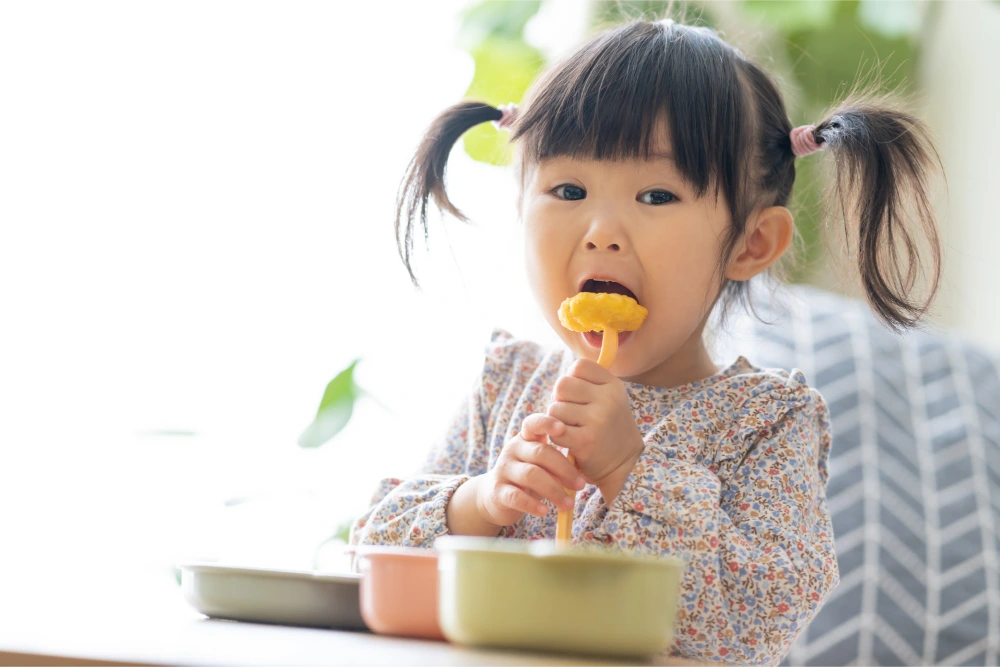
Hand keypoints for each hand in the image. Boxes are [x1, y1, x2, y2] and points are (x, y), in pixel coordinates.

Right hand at [475, 414, 586, 527]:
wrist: (497, 496)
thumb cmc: (528, 476)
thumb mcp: (541, 463)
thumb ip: (556, 460)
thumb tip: (582, 468)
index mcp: (525, 438)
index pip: (533, 423)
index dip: (547, 423)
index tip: (563, 429)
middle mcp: (512, 449)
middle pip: (540, 453)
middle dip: (564, 469)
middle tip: (581, 485)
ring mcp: (503, 469)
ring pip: (530, 475)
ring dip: (553, 490)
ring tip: (569, 504)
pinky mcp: (498, 490)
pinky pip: (516, 496)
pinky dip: (532, 504)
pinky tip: (545, 511)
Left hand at [547, 359, 644, 492]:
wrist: (625, 464)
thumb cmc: (608, 428)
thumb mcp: (608, 399)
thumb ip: (587, 383)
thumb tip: (561, 381)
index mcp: (613, 384)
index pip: (578, 366)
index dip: (572, 379)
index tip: (579, 396)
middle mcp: (608, 399)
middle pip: (562, 385)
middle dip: (560, 400)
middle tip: (571, 414)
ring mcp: (598, 419)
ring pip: (555, 409)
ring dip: (558, 421)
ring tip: (574, 429)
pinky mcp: (586, 440)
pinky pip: (556, 430)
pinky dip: (557, 437)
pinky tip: (570, 441)